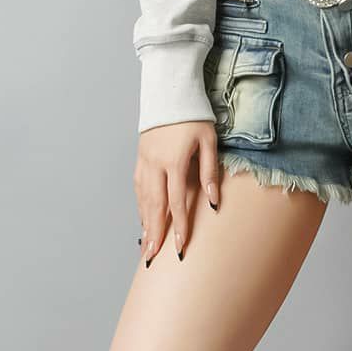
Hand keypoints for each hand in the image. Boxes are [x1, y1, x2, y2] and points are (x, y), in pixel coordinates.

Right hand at [135, 120, 219, 263]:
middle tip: (153, 258)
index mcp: (173, 161)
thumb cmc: (194, 116)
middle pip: (153, 206)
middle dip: (154, 234)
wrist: (169, 92)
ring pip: (143, 199)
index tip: (180, 249)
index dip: (179, 227)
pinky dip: (141, 206)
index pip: (176, 202)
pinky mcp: (140, 158)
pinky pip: (139, 188)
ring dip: (145, 223)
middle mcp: (154, 164)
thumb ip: (210, 172)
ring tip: (147, 245)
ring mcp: (144, 161)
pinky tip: (144, 219)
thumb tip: (213, 202)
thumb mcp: (209, 141)